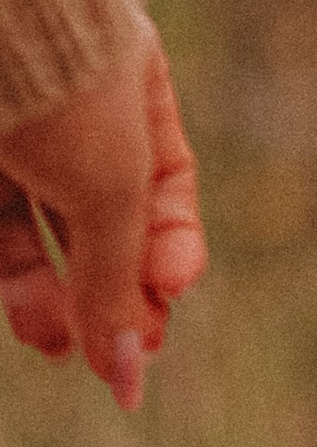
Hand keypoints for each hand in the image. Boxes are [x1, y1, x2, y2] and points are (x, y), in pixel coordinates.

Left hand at [0, 25, 206, 408]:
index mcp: (127, 80)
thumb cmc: (55, 76)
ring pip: (22, 221)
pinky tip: (25, 306)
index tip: (165, 307)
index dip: (168, 254)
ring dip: (41, 292)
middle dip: (99, 287)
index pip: (163, 184)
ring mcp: (3, 117)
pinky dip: (3, 269)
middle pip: (88, 213)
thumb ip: (118, 278)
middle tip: (104, 354)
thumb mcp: (109, 186)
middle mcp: (61, 96)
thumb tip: (126, 370)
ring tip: (52, 344)